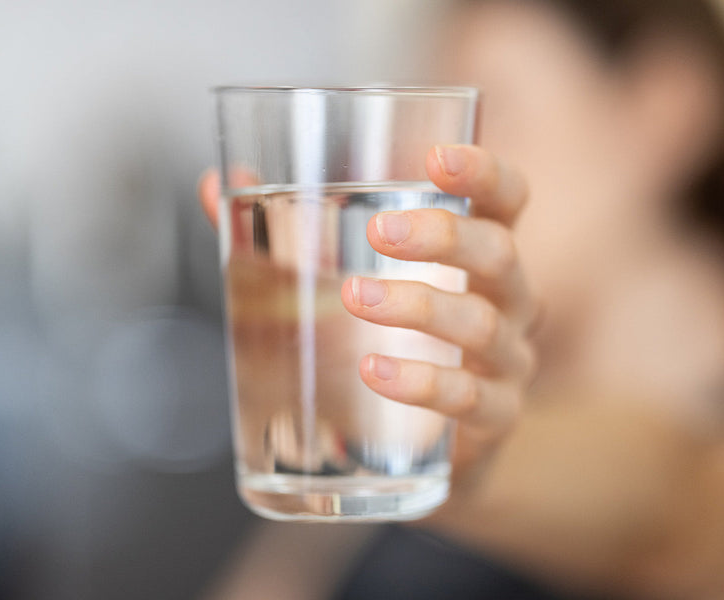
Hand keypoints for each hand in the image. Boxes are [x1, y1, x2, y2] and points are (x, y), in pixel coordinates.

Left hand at [197, 145, 537, 485]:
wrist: (419, 444)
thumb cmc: (387, 340)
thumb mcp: (342, 280)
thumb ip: (284, 233)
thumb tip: (216, 185)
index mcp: (478, 254)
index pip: (507, 199)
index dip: (484, 172)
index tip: (435, 158)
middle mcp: (507, 300)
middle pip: (499, 253)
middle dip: (443, 236)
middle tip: (379, 232)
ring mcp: (507, 360)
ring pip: (480, 323)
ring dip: (418, 306)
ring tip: (355, 297)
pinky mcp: (495, 417)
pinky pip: (469, 397)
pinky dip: (421, 382)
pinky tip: (374, 370)